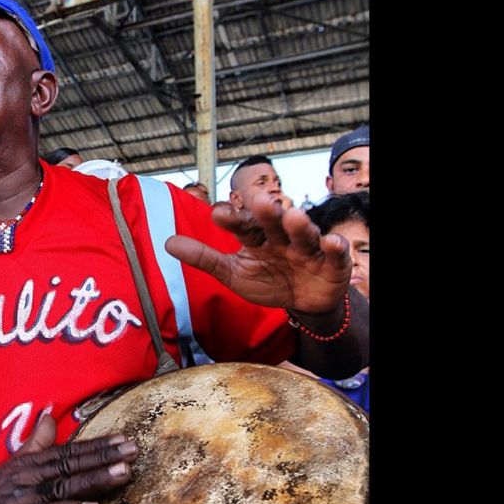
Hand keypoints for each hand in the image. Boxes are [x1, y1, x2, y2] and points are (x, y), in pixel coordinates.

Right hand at [0, 415, 137, 503]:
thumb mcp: (10, 467)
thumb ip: (34, 444)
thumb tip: (50, 415)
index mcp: (30, 464)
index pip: (70, 451)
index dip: (98, 445)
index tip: (125, 439)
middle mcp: (28, 476)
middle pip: (72, 463)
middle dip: (105, 456)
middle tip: (135, 449)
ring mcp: (22, 498)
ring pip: (64, 485)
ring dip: (95, 479)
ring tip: (124, 473)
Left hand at [166, 198, 350, 313]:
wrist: (302, 301)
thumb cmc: (267, 281)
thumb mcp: (232, 273)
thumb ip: (204, 258)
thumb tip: (168, 243)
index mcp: (255, 237)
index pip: (241, 224)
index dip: (231, 218)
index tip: (217, 213)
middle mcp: (280, 236)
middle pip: (272, 221)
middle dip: (266, 212)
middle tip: (258, 202)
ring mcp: (306, 247)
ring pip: (303, 232)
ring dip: (298, 224)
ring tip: (292, 216)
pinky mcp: (331, 262)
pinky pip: (335, 252)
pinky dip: (334, 246)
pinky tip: (330, 242)